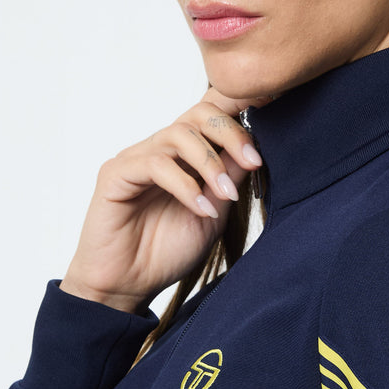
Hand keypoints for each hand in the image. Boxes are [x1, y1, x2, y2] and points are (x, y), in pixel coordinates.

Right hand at [60, 87, 263, 312]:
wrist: (127, 286)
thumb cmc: (166, 252)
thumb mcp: (213, 213)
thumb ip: (228, 179)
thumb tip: (253, 148)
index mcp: (183, 156)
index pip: (210, 114)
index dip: (239, 104)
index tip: (273, 102)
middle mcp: (159, 149)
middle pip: (197, 114)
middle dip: (231, 132)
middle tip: (253, 161)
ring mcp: (136, 159)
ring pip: (178, 134)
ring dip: (210, 163)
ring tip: (226, 197)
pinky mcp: (115, 174)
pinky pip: (155, 164)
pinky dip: (186, 186)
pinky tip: (201, 209)